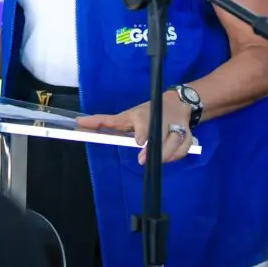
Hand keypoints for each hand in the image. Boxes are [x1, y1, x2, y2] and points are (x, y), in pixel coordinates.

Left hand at [76, 93, 193, 164]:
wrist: (176, 104)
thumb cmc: (145, 112)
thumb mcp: (125, 115)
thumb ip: (104, 121)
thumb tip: (79, 122)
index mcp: (144, 115)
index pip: (145, 123)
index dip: (143, 132)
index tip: (140, 141)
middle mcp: (162, 120)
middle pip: (161, 136)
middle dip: (156, 149)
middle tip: (144, 160)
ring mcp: (177, 127)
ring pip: (176, 143)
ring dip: (167, 154)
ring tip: (156, 163)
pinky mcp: (188, 135)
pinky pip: (185, 148)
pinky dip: (178, 155)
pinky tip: (169, 159)